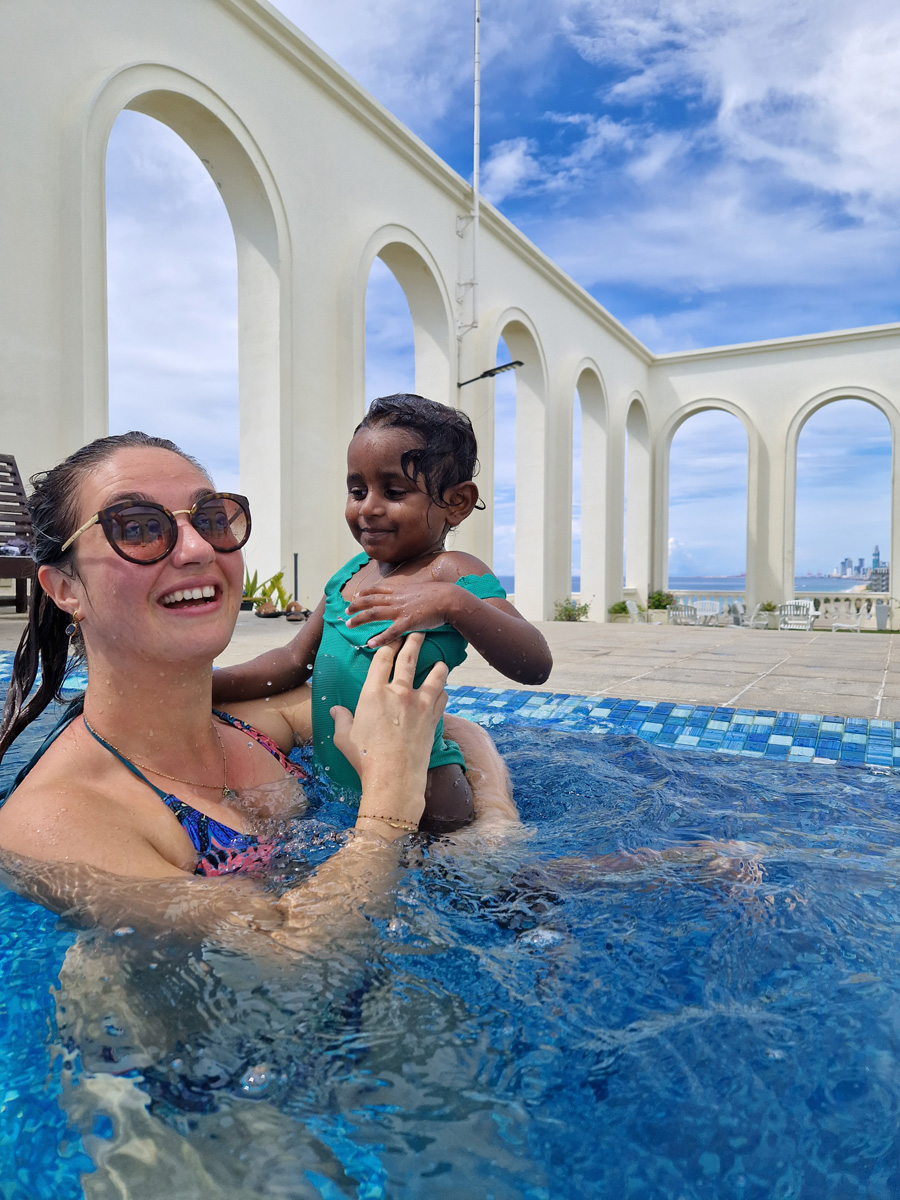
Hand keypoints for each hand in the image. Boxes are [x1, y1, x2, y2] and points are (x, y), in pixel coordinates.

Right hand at [331, 634, 447, 825]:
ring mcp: (419, 704)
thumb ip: (341, 719)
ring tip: (440, 660)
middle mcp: (398, 692)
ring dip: (438, 665)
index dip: (387, 644)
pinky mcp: (433, 718)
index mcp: (373, 693)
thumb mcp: (344, 738)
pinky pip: (442, 697)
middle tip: (419, 630)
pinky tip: (443, 690)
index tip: (391, 635)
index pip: (382, 658)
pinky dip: (443, 691)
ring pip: (434, 675)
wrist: (394, 778)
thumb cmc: (365, 759)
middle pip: (409, 658)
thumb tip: (335, 711)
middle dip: (414, 640)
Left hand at [345, 580, 459, 646]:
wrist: (450, 598)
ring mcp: (401, 610)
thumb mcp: (420, 589)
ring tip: (349, 625)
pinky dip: (380, 638)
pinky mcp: (408, 622)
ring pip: (374, 613)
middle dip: (356, 606)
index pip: (376, 590)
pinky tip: (370, 644)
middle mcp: (397, 598)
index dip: (364, 594)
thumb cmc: (439, 595)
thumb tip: (408, 596)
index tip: (355, 597)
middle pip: (370, 600)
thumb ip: (410, 593)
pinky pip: (391, 631)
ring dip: (360, 618)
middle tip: (345, 612)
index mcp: (400, 590)